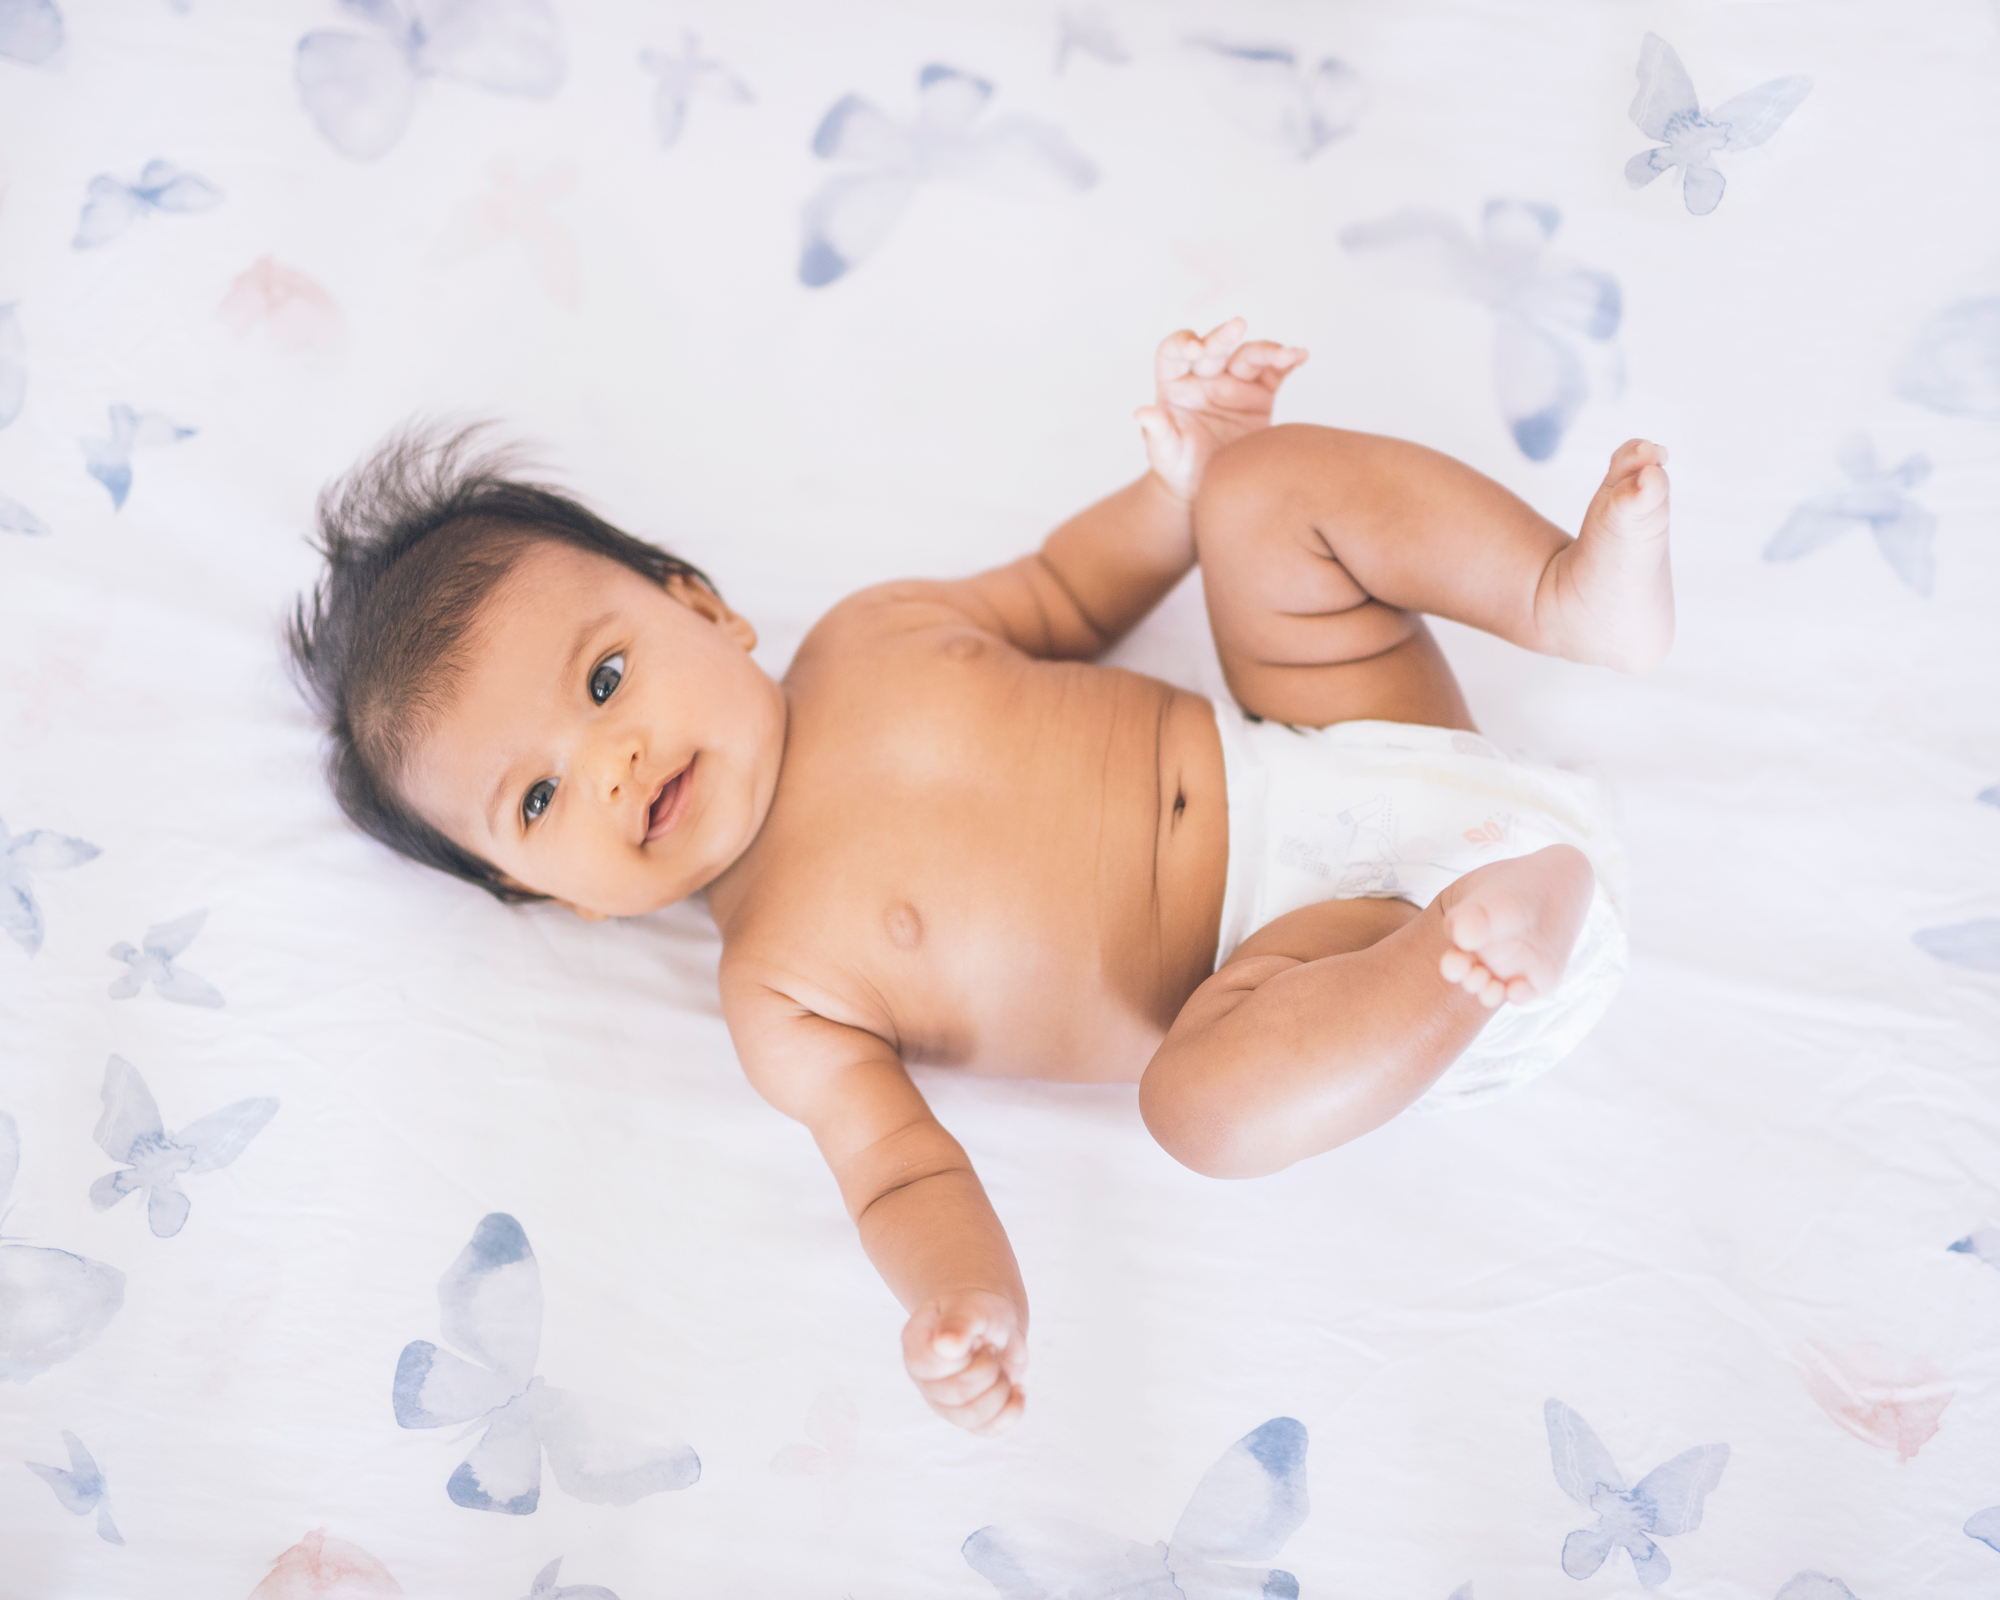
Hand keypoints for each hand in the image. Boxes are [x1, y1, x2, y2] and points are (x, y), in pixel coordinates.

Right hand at [902, 1288, 1026, 1436]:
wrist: (993, 1323)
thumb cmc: (977, 1312)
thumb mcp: (972, 1308)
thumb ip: (959, 1323)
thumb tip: (945, 1346)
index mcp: (915, 1346)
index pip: (928, 1365)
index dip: (962, 1356)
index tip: (975, 1338)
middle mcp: (924, 1378)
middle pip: (955, 1395)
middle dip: (988, 1370)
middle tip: (991, 1349)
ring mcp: (943, 1402)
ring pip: (971, 1417)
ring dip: (1000, 1390)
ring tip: (1001, 1368)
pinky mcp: (966, 1418)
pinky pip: (987, 1429)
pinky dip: (1011, 1410)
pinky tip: (1017, 1389)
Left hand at [1134, 317, 1307, 501]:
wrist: (1210, 488)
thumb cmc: (1179, 469)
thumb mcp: (1165, 456)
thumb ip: (1157, 434)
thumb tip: (1143, 412)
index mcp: (1175, 384)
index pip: (1173, 352)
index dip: (1183, 343)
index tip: (1195, 349)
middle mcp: (1204, 376)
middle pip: (1214, 347)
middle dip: (1224, 336)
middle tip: (1237, 326)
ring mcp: (1234, 383)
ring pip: (1248, 356)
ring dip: (1265, 350)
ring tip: (1285, 354)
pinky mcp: (1260, 394)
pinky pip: (1274, 372)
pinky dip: (1288, 362)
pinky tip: (1300, 356)